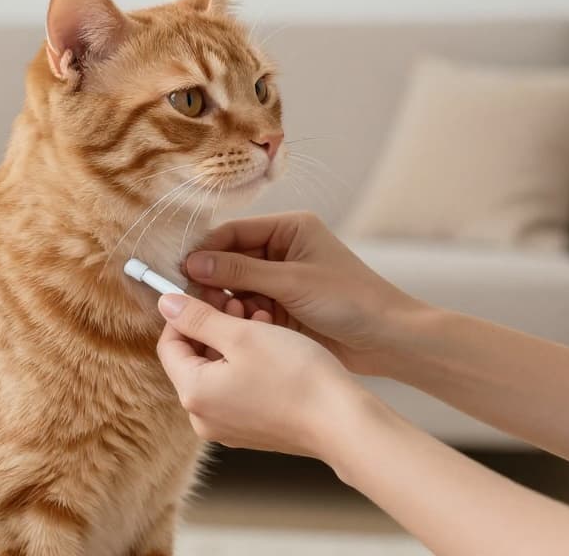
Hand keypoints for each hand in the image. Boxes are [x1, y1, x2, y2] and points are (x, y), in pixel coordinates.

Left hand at [155, 292, 372, 460]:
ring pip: (216, 373)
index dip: (185, 313)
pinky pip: (235, 391)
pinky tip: (272, 345)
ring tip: (260, 318)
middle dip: (213, 326)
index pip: (168, 345)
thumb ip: (198, 317)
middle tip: (238, 301)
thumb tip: (165, 303)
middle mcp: (202, 419)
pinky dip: (246, 365)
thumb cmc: (294, 375)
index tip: (210, 292)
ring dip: (232, 342)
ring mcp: (227, 429)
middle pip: (192, 359)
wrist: (342, 423)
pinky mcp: (251, 432)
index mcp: (193, 394)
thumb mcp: (241, 334)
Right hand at [185, 212, 426, 374]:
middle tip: (190, 299)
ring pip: (236, 287)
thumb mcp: (292, 282)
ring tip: (215, 317)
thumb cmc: (351, 300)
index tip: (180, 270)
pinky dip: (239, 318)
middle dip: (211, 279)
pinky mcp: (282, 309)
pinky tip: (233, 329)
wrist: (388, 340)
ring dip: (225, 301)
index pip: (234, 232)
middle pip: (231, 259)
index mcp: (290, 229)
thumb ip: (240, 272)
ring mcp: (282, 281)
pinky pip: (248, 308)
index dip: (206, 250)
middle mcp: (283, 250)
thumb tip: (193, 263)